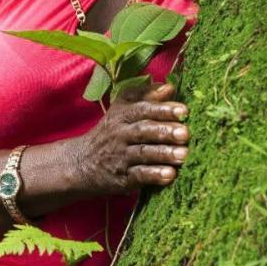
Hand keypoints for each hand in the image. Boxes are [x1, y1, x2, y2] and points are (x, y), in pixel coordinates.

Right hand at [71, 82, 190, 194]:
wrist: (81, 163)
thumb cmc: (110, 133)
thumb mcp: (121, 110)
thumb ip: (145, 97)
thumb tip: (170, 87)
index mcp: (122, 115)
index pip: (142, 109)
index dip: (162, 109)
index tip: (183, 110)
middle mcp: (120, 134)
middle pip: (143, 130)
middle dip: (165, 131)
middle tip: (185, 133)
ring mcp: (120, 157)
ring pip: (143, 153)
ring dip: (164, 154)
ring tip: (183, 155)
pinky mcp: (121, 178)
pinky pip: (138, 175)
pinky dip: (153, 175)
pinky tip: (170, 175)